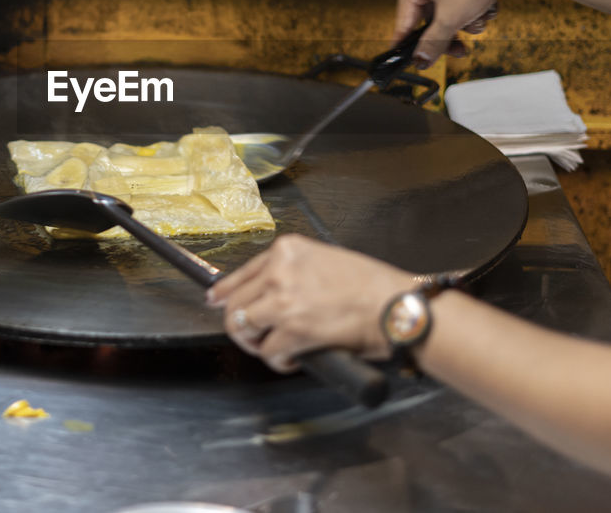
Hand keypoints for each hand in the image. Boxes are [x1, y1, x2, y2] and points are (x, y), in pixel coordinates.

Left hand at [206, 234, 416, 371]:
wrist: (395, 306)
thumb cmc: (372, 286)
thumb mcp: (327, 261)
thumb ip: (294, 272)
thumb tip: (270, 293)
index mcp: (288, 250)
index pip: (241, 272)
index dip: (224, 292)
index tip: (215, 301)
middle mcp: (280, 271)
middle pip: (235, 304)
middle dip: (241, 326)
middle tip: (256, 339)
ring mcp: (283, 299)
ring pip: (242, 327)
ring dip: (255, 344)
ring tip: (274, 349)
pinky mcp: (292, 329)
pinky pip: (268, 351)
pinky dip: (277, 361)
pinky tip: (294, 359)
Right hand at [395, 0, 533, 64]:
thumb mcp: (450, 19)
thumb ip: (433, 43)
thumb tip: (421, 59)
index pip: (405, 20)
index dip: (408, 42)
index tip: (408, 58)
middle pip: (430, 17)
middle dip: (448, 33)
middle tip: (457, 50)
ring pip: (449, 12)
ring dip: (465, 22)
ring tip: (478, 19)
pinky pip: (461, 1)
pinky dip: (473, 9)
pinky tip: (485, 7)